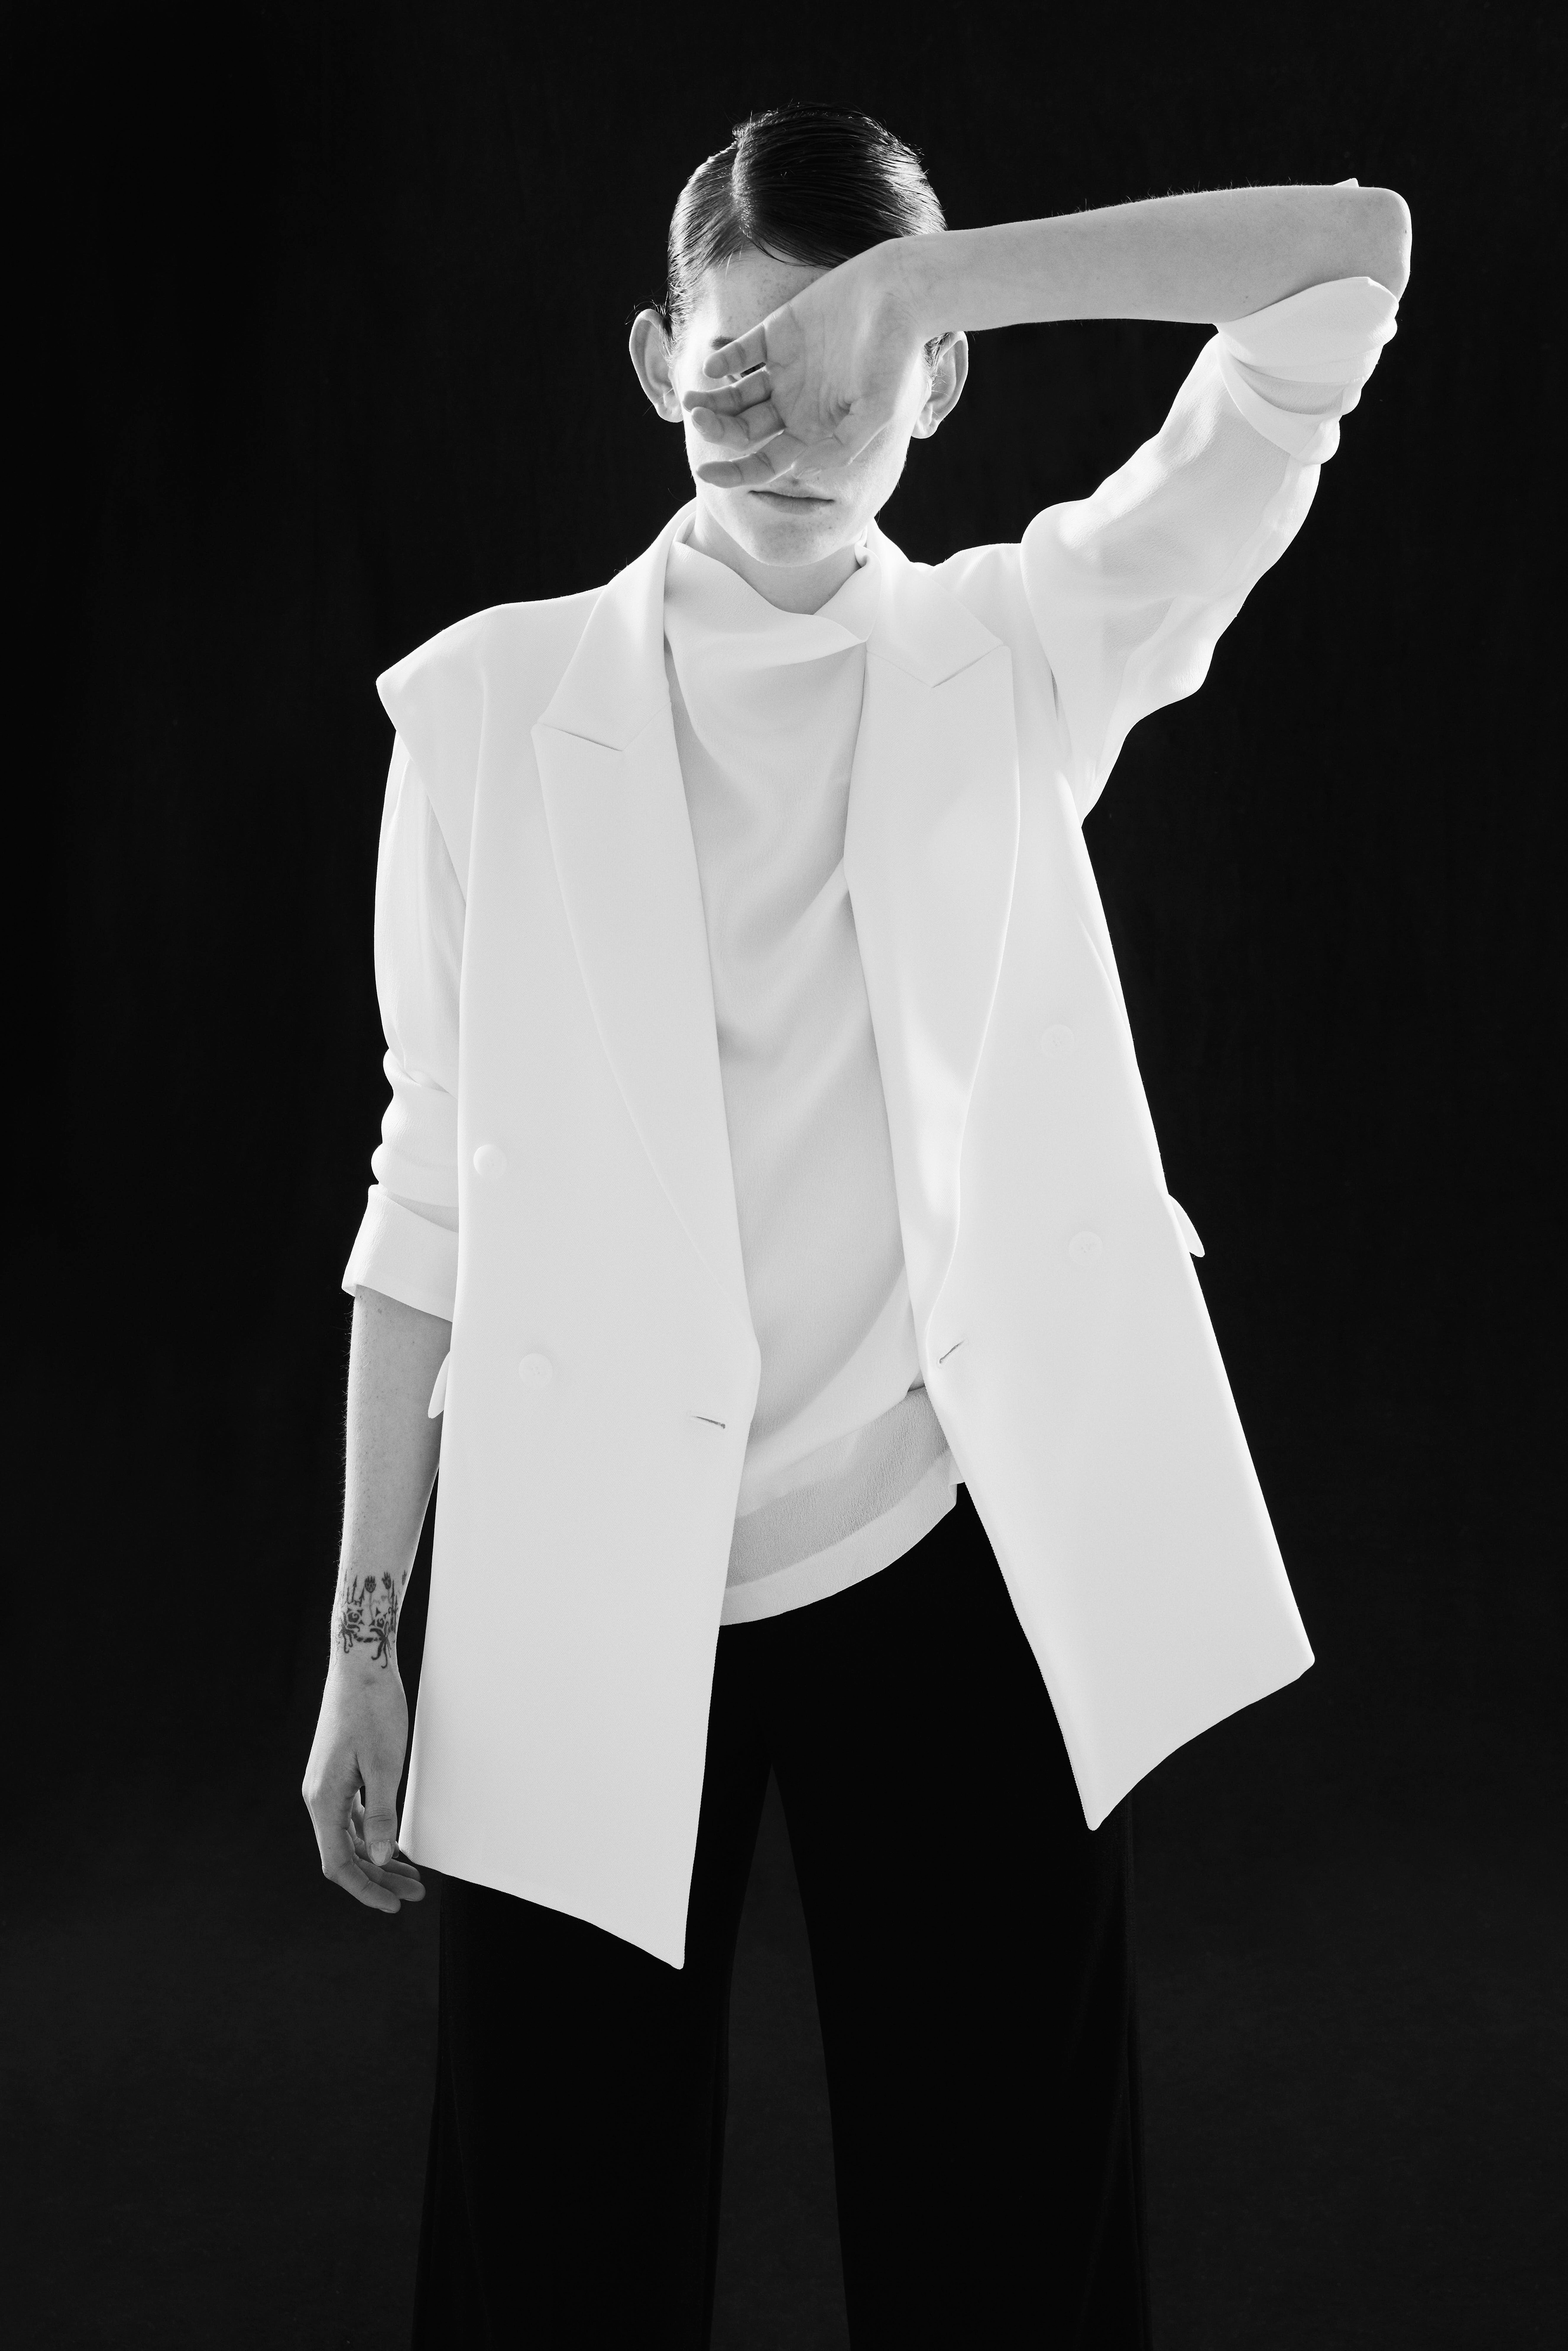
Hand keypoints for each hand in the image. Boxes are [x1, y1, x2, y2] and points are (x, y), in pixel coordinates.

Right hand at [302, 1663, 424, 1914]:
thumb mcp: (384, 1764)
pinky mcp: (339, 1773)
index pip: (338, 1863)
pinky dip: (374, 1835)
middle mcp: (319, 1796)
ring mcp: (328, 1784)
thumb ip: (381, 1814)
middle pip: (345, 1855)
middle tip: (414, 1894)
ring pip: (351, 1837)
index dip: (365, 1890)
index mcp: (324, 1799)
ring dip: (379, 1859)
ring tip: (411, 1876)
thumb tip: (380, 1859)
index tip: (393, 1906)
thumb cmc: (373, 1707)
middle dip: (378, 1879)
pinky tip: (394, 1843)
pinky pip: (353, 1817)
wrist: (360, 1663)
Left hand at [682, 243, 936, 490]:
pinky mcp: (776, 332)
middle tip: (697, 420)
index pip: (767, 461)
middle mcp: (794, 404)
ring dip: (712, 401)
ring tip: (690, 401)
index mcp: (813, 430)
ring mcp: (783, 369)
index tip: (707, 475)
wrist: (898, 294)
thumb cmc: (895, 356)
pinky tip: (713, 369)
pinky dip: (724, 361)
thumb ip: (840, 445)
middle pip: (743, 429)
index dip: (736, 473)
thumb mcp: (877, 412)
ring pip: (735, 395)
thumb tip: (797, 468)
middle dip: (717, 431)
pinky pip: (741, 352)